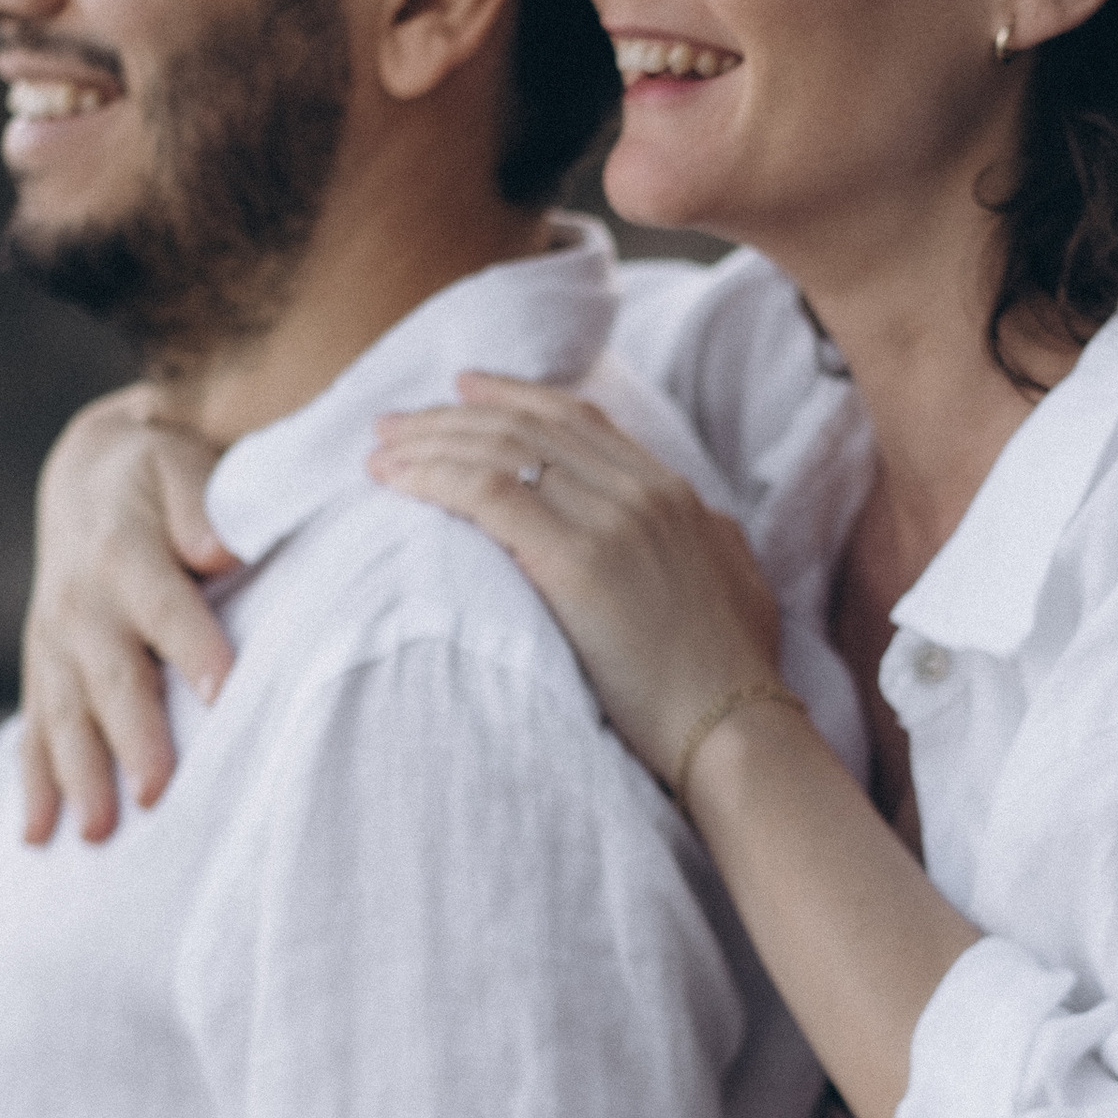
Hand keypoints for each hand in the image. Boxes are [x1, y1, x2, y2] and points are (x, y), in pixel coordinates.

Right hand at [21, 385, 237, 844]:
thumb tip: (218, 550)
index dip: (194, 649)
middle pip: (112, 681)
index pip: (166, 609)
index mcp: (126, 555)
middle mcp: (82, 606)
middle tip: (155, 795)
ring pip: (67, 718)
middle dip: (132, 739)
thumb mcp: (181, 466)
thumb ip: (203, 505)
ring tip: (95, 835)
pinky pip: (35, 731)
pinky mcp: (44, 671)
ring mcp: (55, 645)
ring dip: (80, 777)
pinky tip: (36, 835)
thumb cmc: (158, 476)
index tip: (221, 696)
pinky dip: (34, 785)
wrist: (89, 476)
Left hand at [367, 376, 785, 789]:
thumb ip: (707, 537)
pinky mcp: (576, 560)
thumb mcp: (735, 579)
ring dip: (429, 444)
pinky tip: (395, 483)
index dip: (514, 398)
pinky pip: (486, 493)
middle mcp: (641, 492)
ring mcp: (610, 520)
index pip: (578, 419)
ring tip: (380, 451)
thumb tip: (699, 519)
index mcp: (674, 493)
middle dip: (452, 417)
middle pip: (528, 426)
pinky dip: (432, 479)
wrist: (736, 727)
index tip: (464, 390)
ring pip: (500, 451)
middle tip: (396, 423)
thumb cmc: (735, 674)